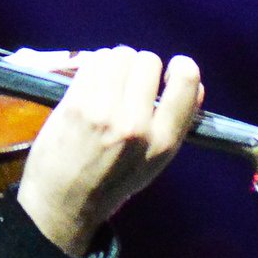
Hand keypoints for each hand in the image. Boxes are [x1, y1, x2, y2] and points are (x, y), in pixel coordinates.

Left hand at [16, 47, 202, 256]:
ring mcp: (102, 111)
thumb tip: (194, 82)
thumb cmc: (112, 182)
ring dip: (117, 63)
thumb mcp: (155, 162)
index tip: (170, 71)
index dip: (181, 68)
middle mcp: (135, 124)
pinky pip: (93, 61)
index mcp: (163, 142)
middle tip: (129, 84)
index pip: (187, 82)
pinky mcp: (75, 103)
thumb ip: (175, 123)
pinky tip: (92, 82)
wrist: (63, 202)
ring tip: (110, 82)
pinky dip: (95, 65)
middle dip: (141, 67)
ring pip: (120, 55)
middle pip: (148, 60)